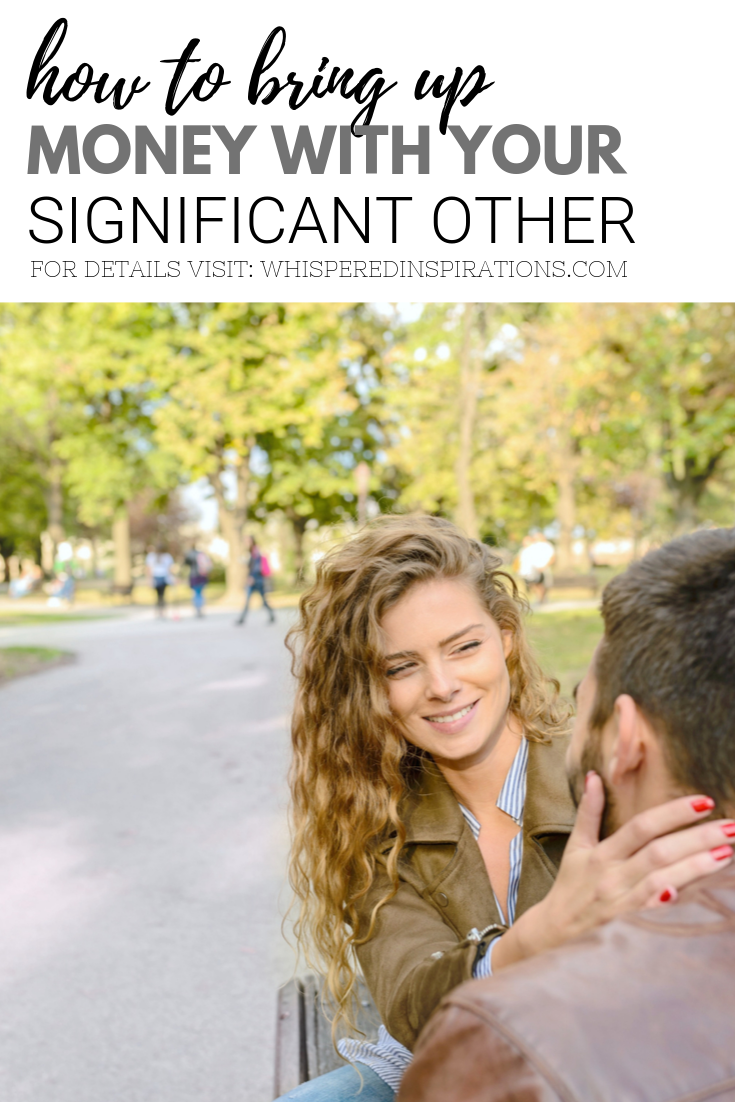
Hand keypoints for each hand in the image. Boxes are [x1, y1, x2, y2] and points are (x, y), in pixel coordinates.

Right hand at [492, 773, 733, 969]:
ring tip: (727, 852)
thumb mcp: (576, 846)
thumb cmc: (570, 885)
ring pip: (662, 879)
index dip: (672, 813)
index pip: (641, 826)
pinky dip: (674, 899)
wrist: (554, 931)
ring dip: (696, 866)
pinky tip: (700, 889)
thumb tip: (594, 776)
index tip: (704, 801)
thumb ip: (589, 811)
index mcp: (602, 853)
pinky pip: (655, 910)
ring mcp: (621, 901)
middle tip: (731, 825)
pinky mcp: (628, 924)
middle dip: (697, 837)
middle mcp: (613, 875)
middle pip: (659, 851)